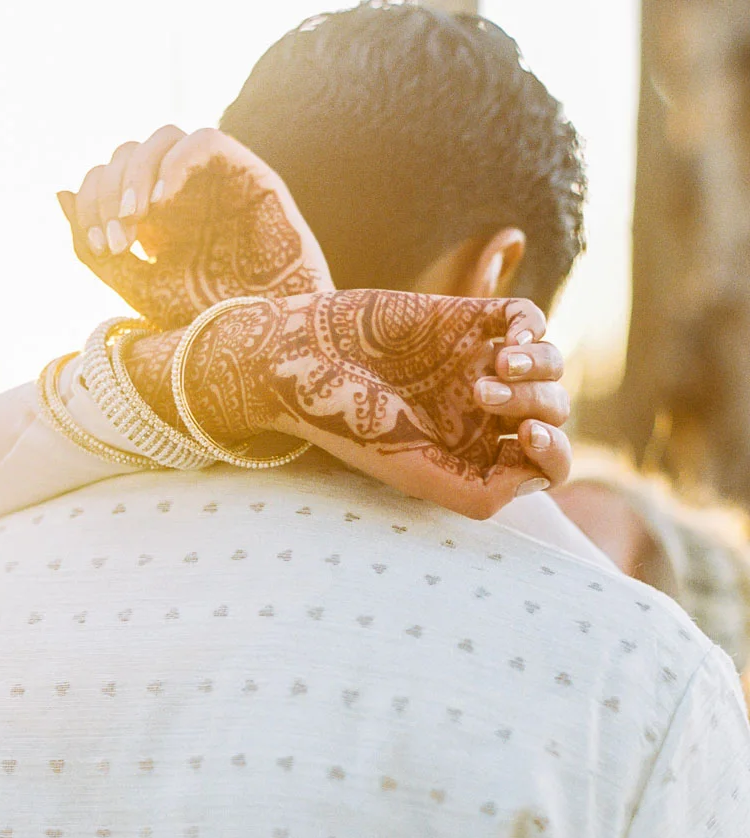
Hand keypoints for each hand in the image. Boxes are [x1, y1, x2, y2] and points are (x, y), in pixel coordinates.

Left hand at [57, 126, 332, 329]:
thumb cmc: (206, 321)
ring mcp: (215, 179)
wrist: (264, 340)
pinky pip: (206, 140)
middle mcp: (182, 190)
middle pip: (128, 154)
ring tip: (137, 218)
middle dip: (113, 192)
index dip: (94, 204)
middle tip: (119, 239)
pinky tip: (163, 202)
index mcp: (154, 214)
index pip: (109, 177)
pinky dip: (177, 161)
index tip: (106, 249)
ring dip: (138, 172)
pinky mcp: (250, 176)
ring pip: (163, 137)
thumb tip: (60, 192)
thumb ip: (94, 248)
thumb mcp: (136, 287)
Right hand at [174, 289, 570, 515]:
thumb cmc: (352, 423)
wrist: (308, 359)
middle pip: (553, 414)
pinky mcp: (471, 319)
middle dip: (535, 406)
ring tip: (495, 369)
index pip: (545, 464)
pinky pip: (530, 320)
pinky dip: (532, 331)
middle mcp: (485, 414)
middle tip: (482, 397)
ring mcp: (480, 364)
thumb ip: (479, 494)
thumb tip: (535, 476)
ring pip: (551, 369)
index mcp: (476, 457)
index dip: (552, 452)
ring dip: (537, 371)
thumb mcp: (415, 473)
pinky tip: (506, 344)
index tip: (522, 436)